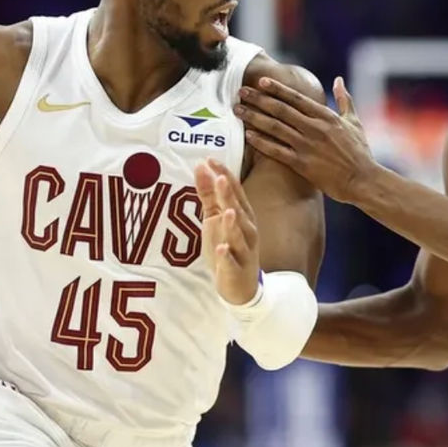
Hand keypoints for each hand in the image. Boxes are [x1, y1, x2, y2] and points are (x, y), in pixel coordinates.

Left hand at [194, 158, 260, 305]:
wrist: (241, 287)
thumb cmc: (228, 247)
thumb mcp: (215, 219)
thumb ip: (209, 194)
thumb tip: (201, 167)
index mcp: (242, 215)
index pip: (235, 192)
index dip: (224, 175)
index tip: (210, 159)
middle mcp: (246, 231)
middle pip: (239, 210)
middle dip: (230, 195)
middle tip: (220, 178)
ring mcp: (243, 251)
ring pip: (239, 235)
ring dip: (233, 223)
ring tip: (227, 211)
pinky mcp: (236, 270)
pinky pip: (231, 262)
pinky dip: (227, 255)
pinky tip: (221, 249)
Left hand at [235, 76, 375, 202]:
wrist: (363, 180)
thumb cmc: (359, 151)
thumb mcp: (354, 121)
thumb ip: (344, 99)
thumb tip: (339, 80)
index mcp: (326, 116)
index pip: (297, 98)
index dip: (277, 89)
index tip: (261, 81)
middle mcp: (315, 128)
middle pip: (281, 109)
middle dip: (258, 99)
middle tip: (240, 92)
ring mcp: (307, 146)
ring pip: (275, 127)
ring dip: (254, 117)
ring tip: (238, 110)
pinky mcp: (302, 164)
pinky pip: (276, 150)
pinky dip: (261, 142)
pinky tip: (248, 135)